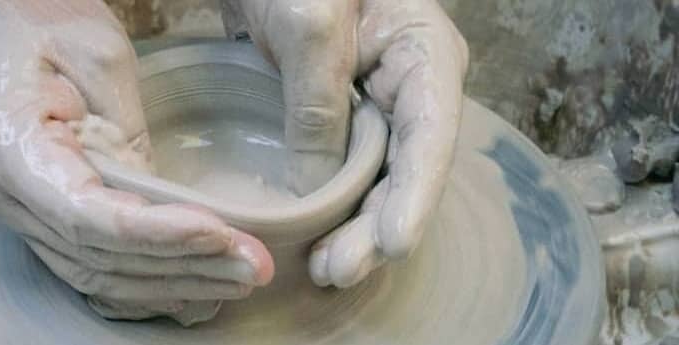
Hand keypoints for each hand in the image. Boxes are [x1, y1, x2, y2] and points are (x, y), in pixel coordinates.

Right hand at [0, 0, 273, 324]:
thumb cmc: (32, 20)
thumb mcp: (96, 57)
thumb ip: (127, 135)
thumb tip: (163, 201)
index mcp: (11, 151)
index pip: (90, 218)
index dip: (160, 234)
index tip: (221, 234)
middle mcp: (7, 197)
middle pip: (101, 258)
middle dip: (183, 268)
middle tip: (251, 267)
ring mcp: (18, 210)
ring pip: (97, 272)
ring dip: (172, 280)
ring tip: (236, 276)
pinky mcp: (38, 210)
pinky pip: (90, 260)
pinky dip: (143, 277)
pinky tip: (188, 281)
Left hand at [223, 0, 467, 286]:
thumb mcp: (309, 25)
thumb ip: (317, 104)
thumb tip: (314, 190)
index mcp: (422, 54)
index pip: (431, 134)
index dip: (416, 194)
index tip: (394, 243)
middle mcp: (406, 91)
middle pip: (404, 170)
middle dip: (376, 226)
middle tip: (339, 268)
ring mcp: (371, 110)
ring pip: (373, 180)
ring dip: (353, 228)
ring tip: (326, 269)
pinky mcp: (335, 122)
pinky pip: (341, 173)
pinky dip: (329, 210)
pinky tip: (313, 241)